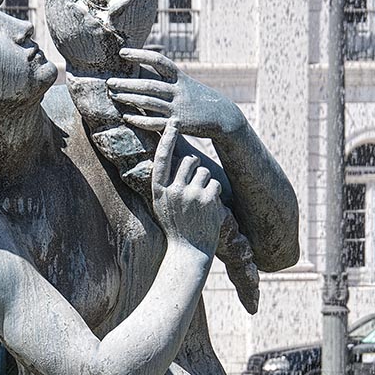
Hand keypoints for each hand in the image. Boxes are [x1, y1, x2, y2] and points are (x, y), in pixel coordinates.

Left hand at [107, 48, 245, 139]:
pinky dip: (140, 120)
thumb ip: (167, 78)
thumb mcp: (186, 84)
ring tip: (113, 95)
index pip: (158, 61)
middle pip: (149, 84)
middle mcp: (178, 91)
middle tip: (109, 81)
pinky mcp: (178, 125)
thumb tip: (144, 67)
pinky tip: (127, 117)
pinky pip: (156, 123)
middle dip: (127, 82)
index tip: (122, 52)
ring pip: (149, 102)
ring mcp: (178, 108)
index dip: (140, 55)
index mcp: (180, 78)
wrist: (222, 117)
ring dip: (130, 98)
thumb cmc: (199, 98)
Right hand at [152, 121, 222, 253]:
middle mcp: (173, 190)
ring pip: (205, 171)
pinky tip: (208, 209)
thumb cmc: (176, 227)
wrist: (188, 252)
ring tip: (200, 203)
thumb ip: (165, 182)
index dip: (168, 138)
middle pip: (190, 161)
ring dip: (206, 183)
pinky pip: (215, 184)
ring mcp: (190, 195)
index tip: (173, 122)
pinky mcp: (207, 200)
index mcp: (159, 190)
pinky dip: (215, 194)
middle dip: (196, 168)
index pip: (162, 158)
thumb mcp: (162, 204)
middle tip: (194, 187)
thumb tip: (173, 158)